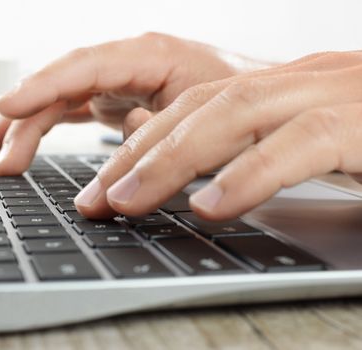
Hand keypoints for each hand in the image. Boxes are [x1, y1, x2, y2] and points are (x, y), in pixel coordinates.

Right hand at [0, 32, 269, 174]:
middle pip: (63, 84)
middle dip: (26, 117)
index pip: (83, 66)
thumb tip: (123, 133)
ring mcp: (122, 80)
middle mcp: (130, 62)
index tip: (5, 108)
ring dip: (28, 123)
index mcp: (152, 55)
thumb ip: (158, 128)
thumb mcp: (208, 120)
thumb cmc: (241, 105)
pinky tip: (23, 139)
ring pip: (62, 97)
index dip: (41, 87)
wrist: (263, 104)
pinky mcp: (120, 97)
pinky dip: (47, 124)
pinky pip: (73, 107)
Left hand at [78, 50, 361, 219]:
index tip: (101, 186)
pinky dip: (253, 172)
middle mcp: (303, 81)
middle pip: (198, 109)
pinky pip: (303, 143)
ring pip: (235, 114)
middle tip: (94, 200)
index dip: (139, 144)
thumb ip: (255, 149)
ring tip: (127, 201)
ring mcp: (339, 93)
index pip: (193, 106)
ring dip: (172, 160)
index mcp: (285, 87)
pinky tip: (214, 205)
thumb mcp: (311, 142)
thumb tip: (196, 176)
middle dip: (137, 155)